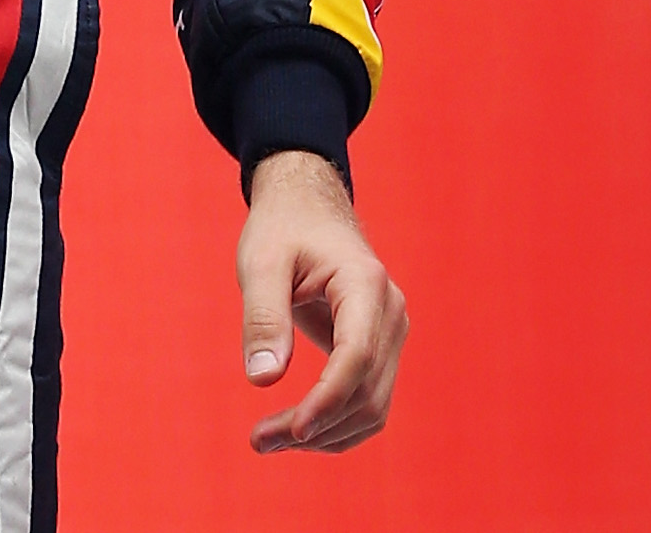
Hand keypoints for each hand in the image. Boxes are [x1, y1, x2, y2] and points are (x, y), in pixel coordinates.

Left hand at [236, 150, 406, 453]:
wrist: (308, 209)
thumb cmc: (282, 229)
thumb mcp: (261, 261)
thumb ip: (263, 317)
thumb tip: (262, 379)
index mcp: (365, 284)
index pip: (357, 356)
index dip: (327, 400)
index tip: (292, 431)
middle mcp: (391, 313)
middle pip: (366, 391)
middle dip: (316, 426)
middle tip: (258, 441)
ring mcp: (391, 333)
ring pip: (372, 407)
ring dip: (326, 435)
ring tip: (268, 440)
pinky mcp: (381, 350)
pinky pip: (368, 401)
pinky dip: (335, 425)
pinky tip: (295, 431)